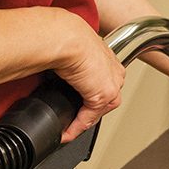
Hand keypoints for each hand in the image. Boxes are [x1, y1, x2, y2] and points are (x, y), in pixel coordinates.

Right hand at [52, 16, 125, 143]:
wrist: (64, 37)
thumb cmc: (63, 35)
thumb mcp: (70, 48)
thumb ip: (70, 59)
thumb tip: (55, 66)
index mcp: (106, 55)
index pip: (100, 80)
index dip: (87, 93)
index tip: (75, 101)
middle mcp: (113, 69)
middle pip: (102, 97)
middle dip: (87, 110)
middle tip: (70, 119)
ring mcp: (111, 83)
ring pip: (98, 110)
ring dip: (82, 121)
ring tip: (67, 129)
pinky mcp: (103, 95)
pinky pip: (89, 118)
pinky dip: (76, 127)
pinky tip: (65, 132)